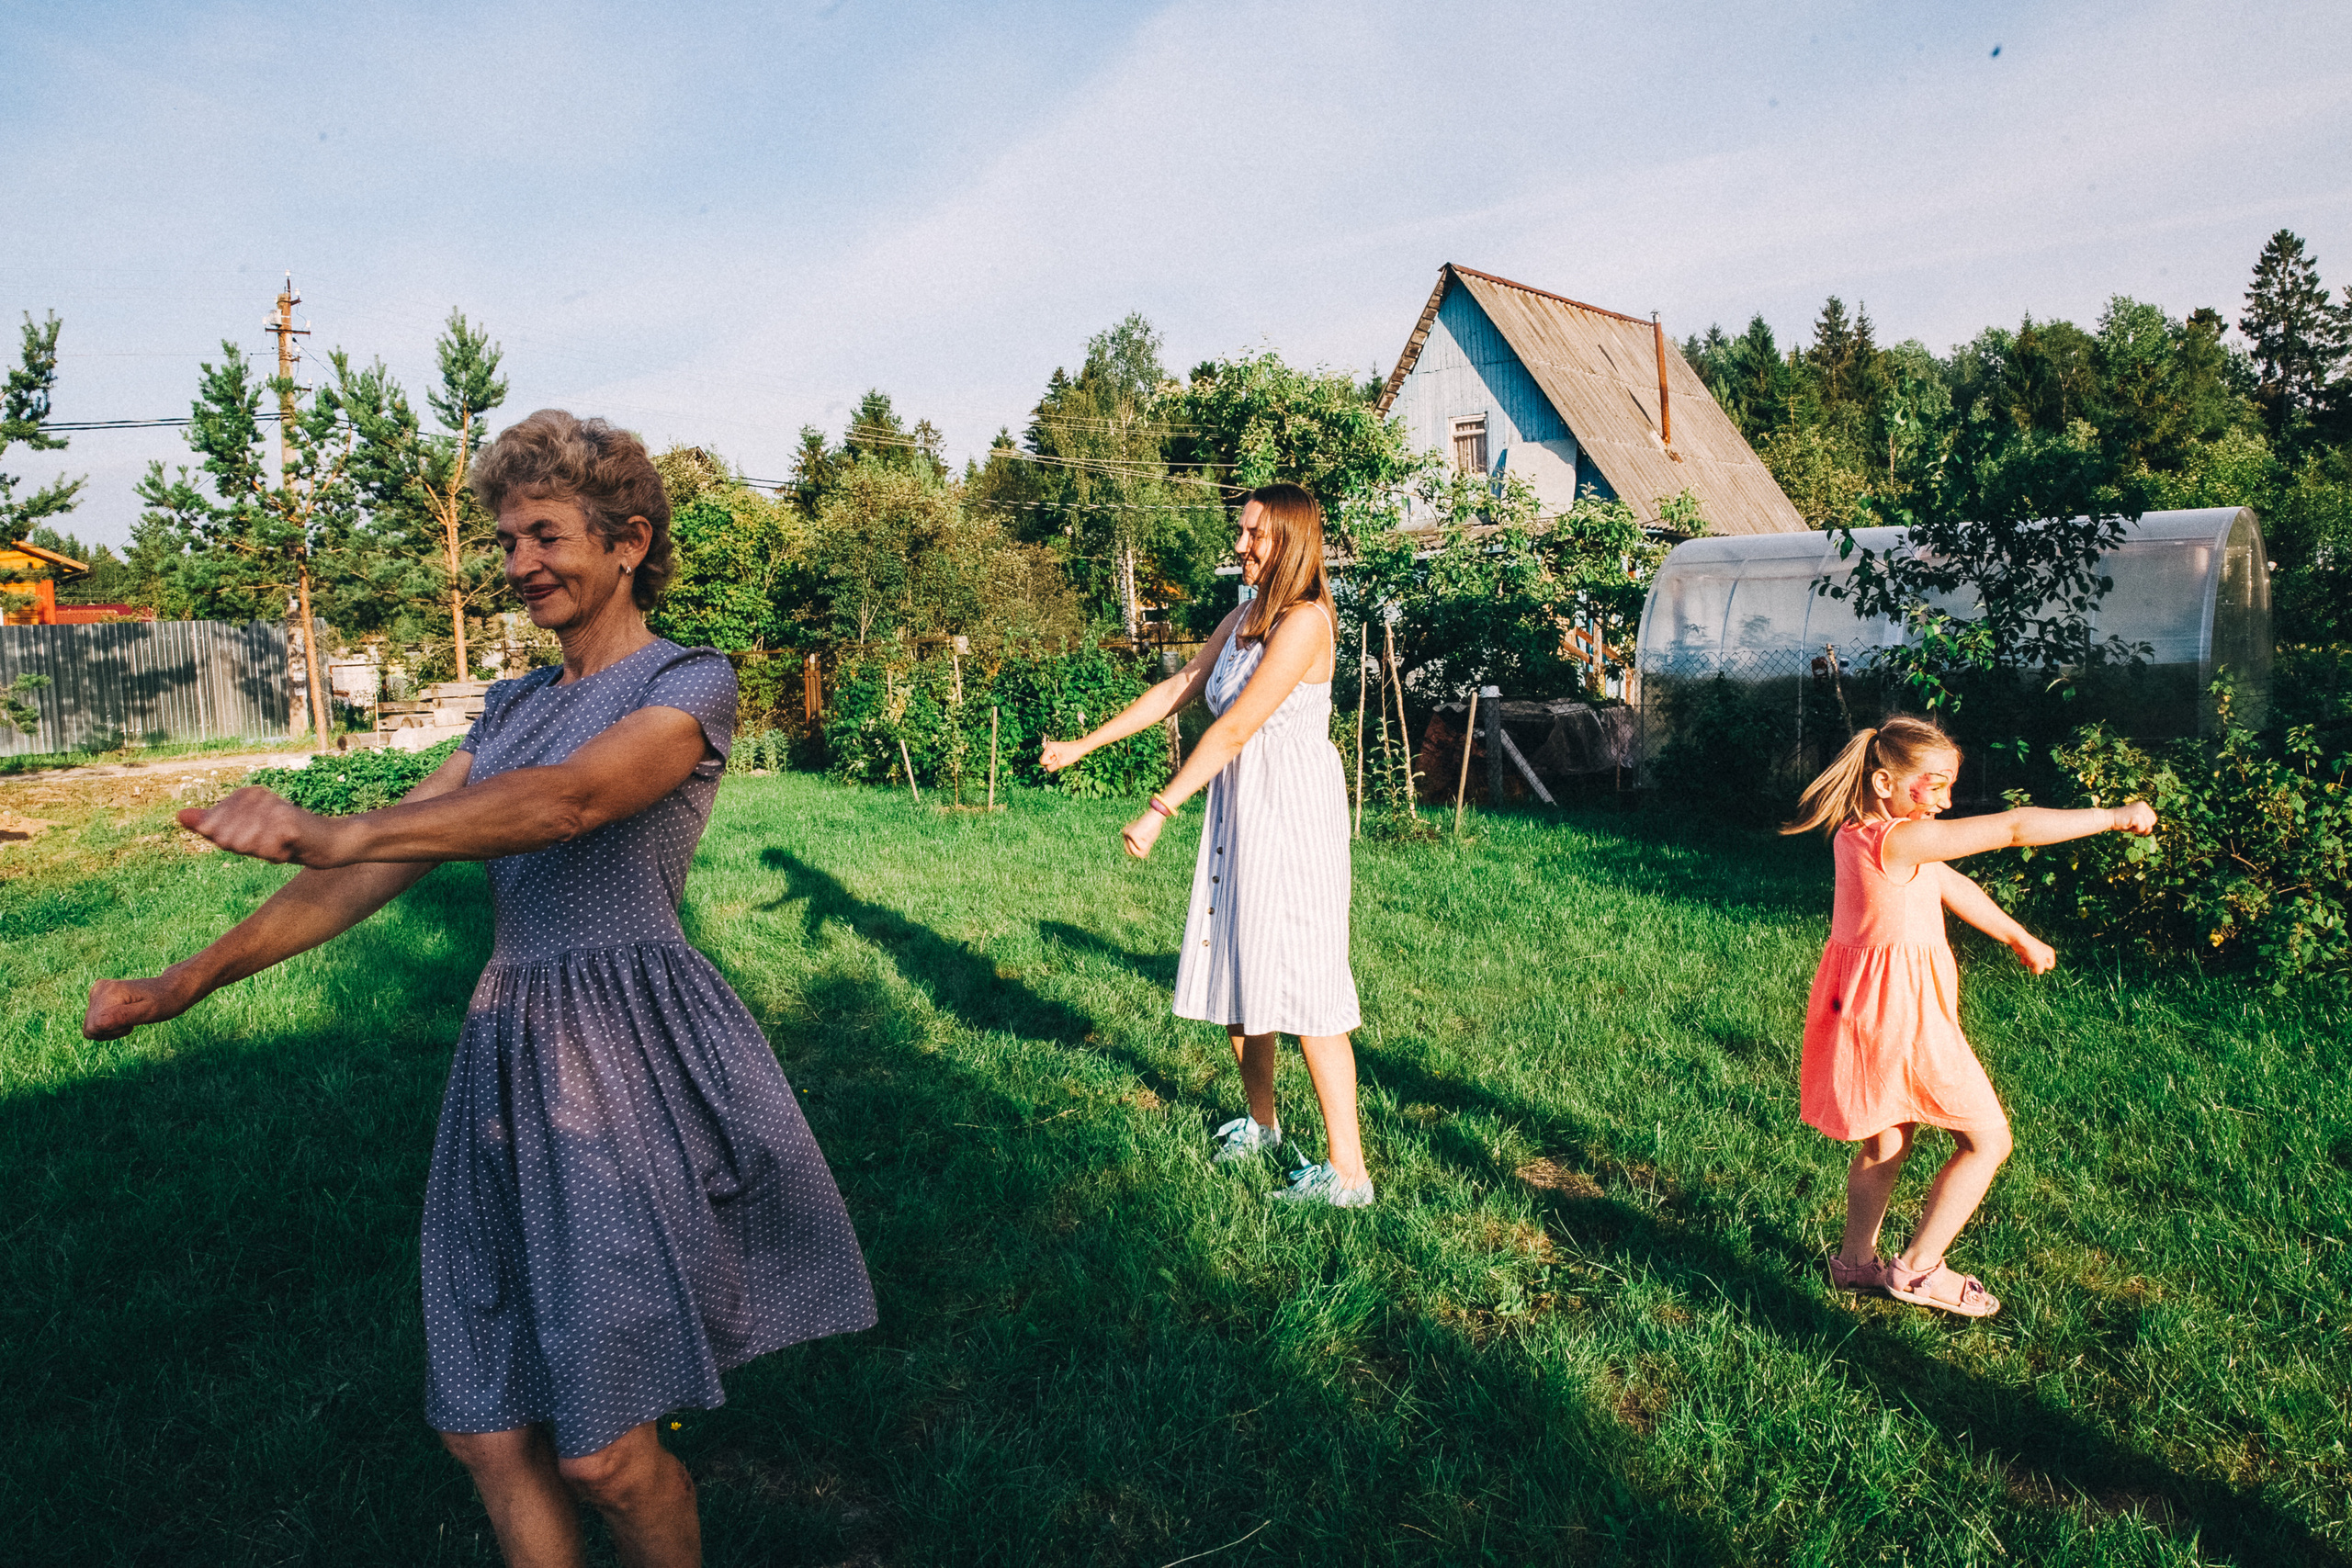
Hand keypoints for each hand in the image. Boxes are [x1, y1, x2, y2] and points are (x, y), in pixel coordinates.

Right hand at [84, 972, 194, 1040]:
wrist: (171, 988)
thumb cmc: (165, 1001)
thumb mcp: (149, 1012)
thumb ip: (123, 1017)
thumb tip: (98, 1022)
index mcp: (108, 993)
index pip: (93, 1028)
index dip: (112, 1032)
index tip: (131, 1024)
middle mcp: (98, 989)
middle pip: (90, 1028)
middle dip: (110, 1031)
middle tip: (132, 1021)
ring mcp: (97, 991)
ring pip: (90, 1026)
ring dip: (110, 1029)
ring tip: (130, 1017)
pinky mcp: (98, 995)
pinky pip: (93, 1022)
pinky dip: (108, 1025)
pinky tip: (124, 1016)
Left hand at [178, 786, 343, 865]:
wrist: (329, 843)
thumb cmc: (285, 840)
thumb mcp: (244, 833)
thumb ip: (212, 824)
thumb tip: (179, 815)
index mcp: (244, 794)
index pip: (211, 830)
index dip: (232, 843)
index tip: (259, 837)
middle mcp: (256, 795)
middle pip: (223, 838)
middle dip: (245, 849)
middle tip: (271, 843)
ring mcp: (271, 807)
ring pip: (241, 845)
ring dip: (262, 853)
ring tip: (281, 845)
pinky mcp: (286, 822)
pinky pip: (263, 850)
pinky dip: (275, 856)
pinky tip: (290, 848)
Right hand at [1040, 739, 1083, 773]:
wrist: (1080, 748)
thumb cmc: (1071, 754)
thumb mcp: (1060, 763)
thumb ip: (1051, 768)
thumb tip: (1045, 770)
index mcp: (1048, 747)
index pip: (1042, 761)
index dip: (1050, 763)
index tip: (1058, 759)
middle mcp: (1048, 746)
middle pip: (1045, 760)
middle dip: (1052, 762)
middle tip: (1061, 758)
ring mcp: (1052, 748)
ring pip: (1049, 760)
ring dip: (1055, 761)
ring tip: (1063, 757)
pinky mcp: (1055, 750)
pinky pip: (1052, 758)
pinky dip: (1057, 760)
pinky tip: (1063, 757)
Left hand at [1121, 809, 1164, 859]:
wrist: (1156, 815)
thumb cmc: (1153, 826)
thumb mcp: (1145, 838)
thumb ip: (1139, 845)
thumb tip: (1137, 854)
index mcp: (1126, 833)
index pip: (1129, 851)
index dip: (1139, 849)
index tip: (1144, 839)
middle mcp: (1125, 834)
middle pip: (1131, 853)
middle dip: (1141, 850)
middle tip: (1146, 838)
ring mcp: (1128, 834)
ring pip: (1136, 852)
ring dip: (1145, 847)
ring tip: (1146, 836)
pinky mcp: (1132, 835)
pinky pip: (1141, 848)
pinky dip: (1147, 844)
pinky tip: (1147, 834)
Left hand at [2009, 933, 2056, 975]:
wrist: (2019, 941)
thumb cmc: (2031, 950)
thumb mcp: (2039, 963)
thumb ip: (2039, 971)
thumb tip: (2034, 971)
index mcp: (2050, 953)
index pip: (2050, 966)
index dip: (2044, 966)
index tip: (2040, 960)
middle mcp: (2043, 953)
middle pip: (2040, 967)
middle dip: (2035, 965)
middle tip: (2033, 958)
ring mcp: (2034, 954)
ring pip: (2033, 965)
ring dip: (2029, 963)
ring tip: (2027, 955)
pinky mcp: (2027, 954)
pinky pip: (2026, 963)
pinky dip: (2024, 960)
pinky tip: (2022, 955)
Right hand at [2111, 801, 2156, 835]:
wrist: (2108, 818)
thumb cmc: (2122, 821)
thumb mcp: (2136, 822)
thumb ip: (2145, 825)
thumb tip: (2149, 829)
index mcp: (2143, 805)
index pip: (2153, 819)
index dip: (2146, 825)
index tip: (2135, 822)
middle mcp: (2143, 806)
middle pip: (2152, 822)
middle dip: (2143, 827)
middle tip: (2131, 823)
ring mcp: (2140, 810)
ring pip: (2148, 826)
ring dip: (2138, 829)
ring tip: (2129, 824)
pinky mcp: (2136, 816)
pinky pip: (2142, 828)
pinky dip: (2135, 830)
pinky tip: (2128, 825)